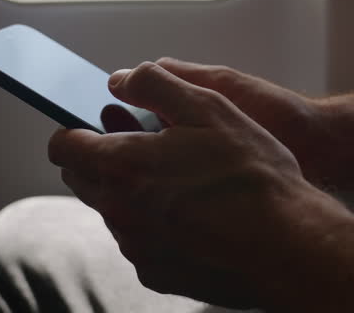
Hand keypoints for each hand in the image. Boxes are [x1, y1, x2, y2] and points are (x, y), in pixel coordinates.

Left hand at [49, 62, 331, 307]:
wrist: (290, 247)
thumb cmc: (252, 177)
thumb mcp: (208, 108)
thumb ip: (156, 85)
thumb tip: (121, 79)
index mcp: (123, 167)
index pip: (63, 146)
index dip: (76, 128)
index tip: (101, 121)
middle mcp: (119, 212)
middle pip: (83, 179)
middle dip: (103, 157)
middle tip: (146, 141)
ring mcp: (137, 248)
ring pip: (114, 209)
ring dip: (132, 190)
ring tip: (179, 177)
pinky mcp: (157, 274)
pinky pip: (140, 240)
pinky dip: (155, 223)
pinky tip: (194, 213)